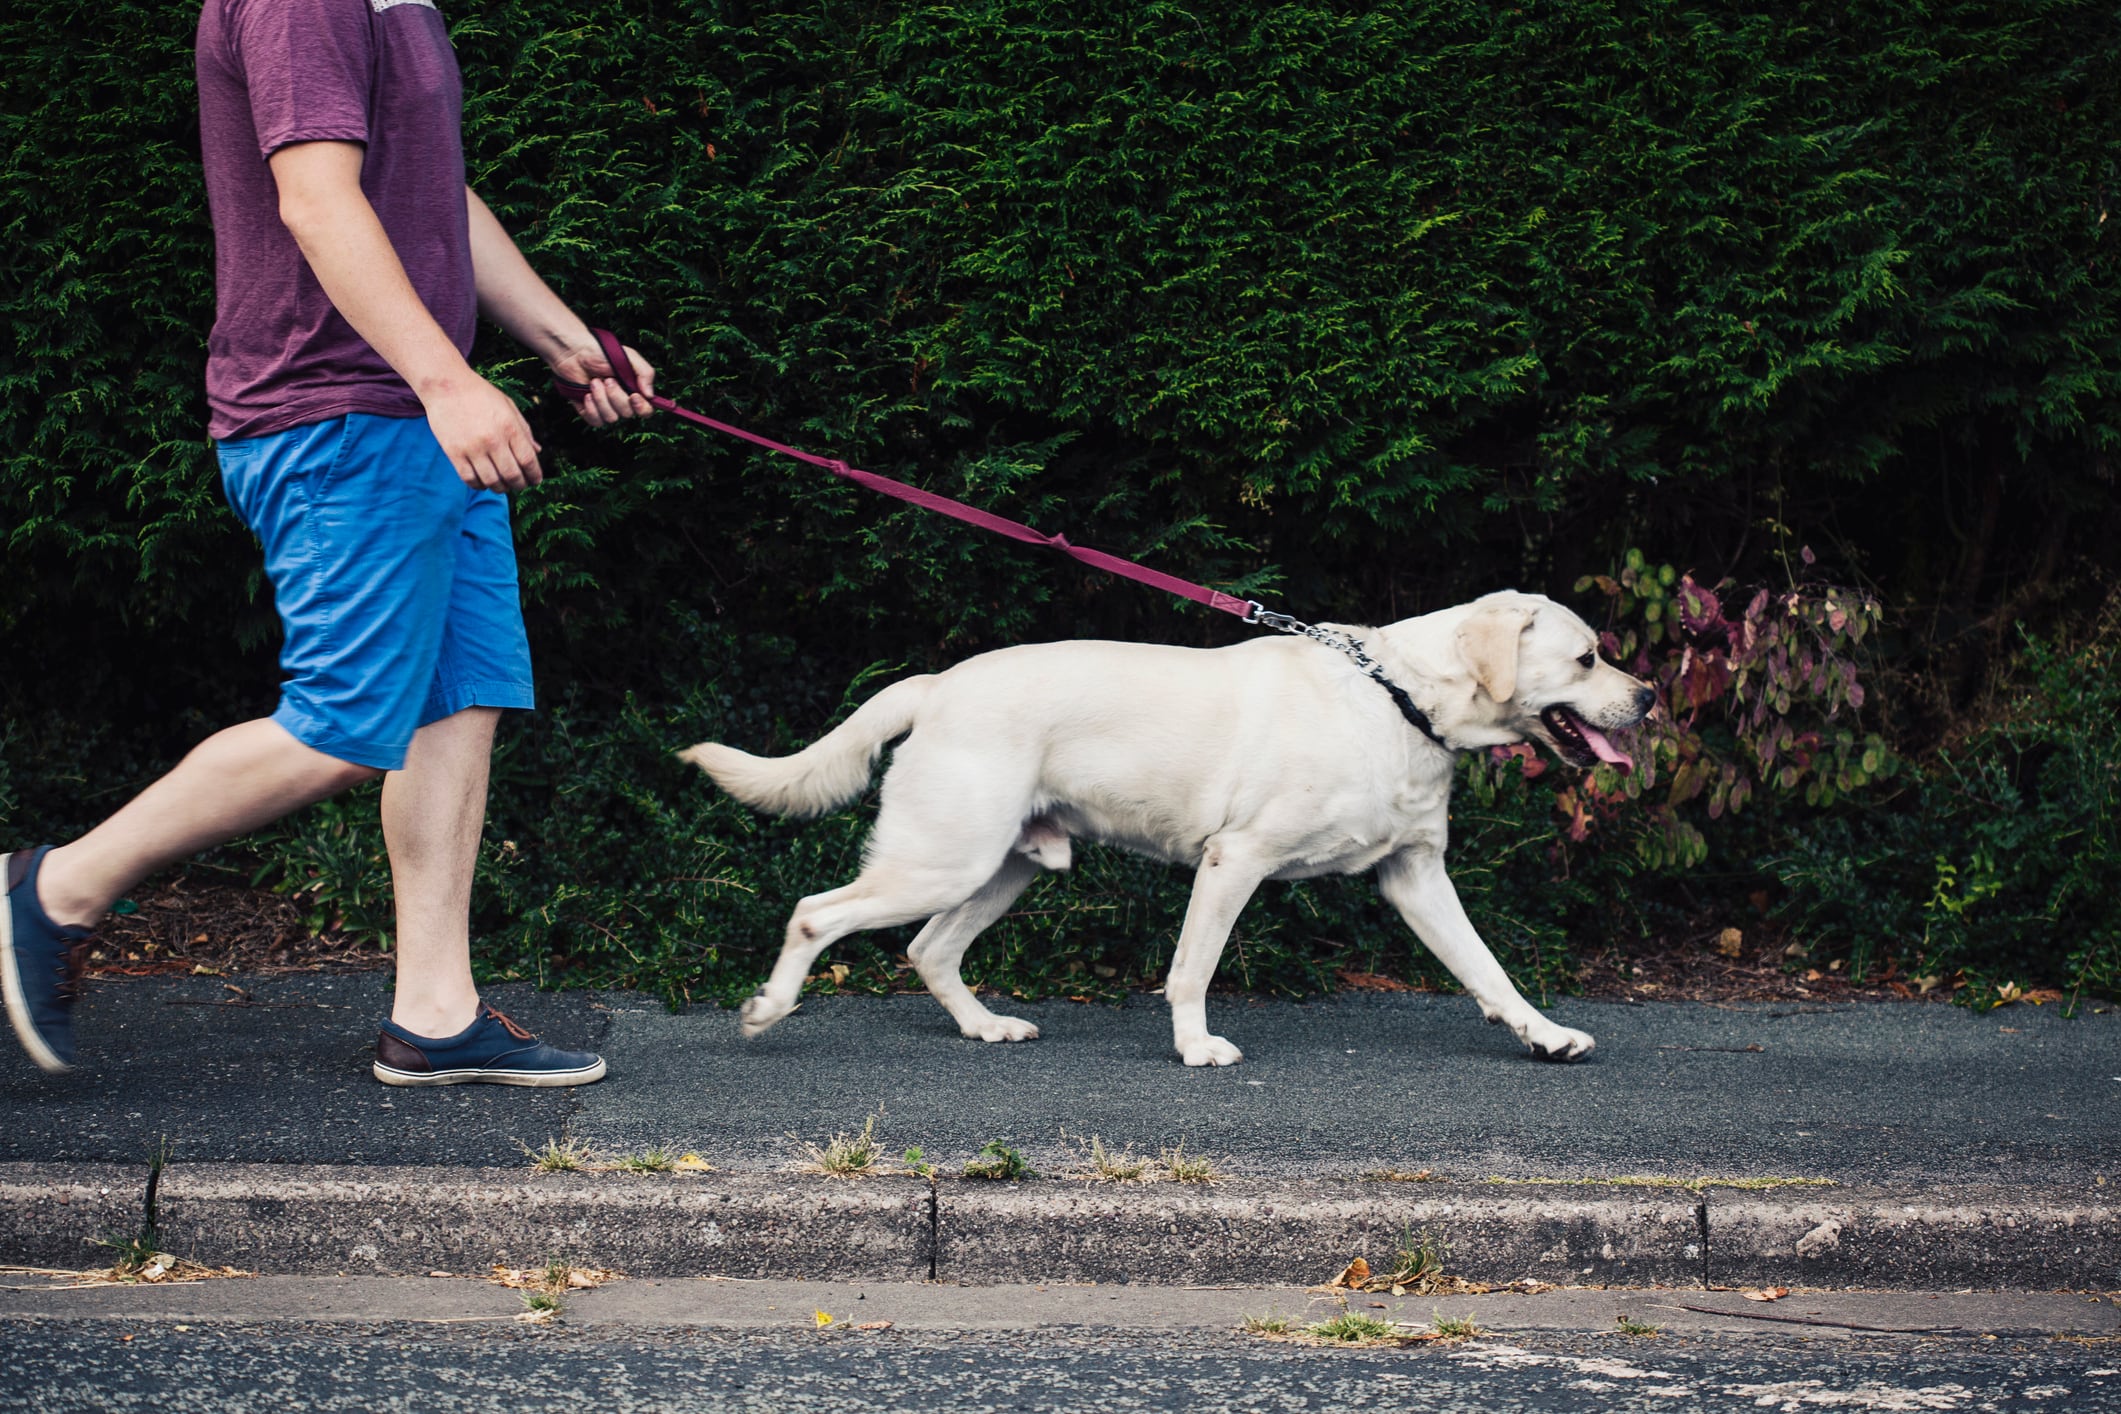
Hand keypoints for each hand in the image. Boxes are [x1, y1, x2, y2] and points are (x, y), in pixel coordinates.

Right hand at [424, 377, 542, 491]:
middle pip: (512, 475)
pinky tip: (483, 482)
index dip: (534, 475)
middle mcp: (493, 439)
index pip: (528, 460)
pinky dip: (479, 485)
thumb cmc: (481, 395)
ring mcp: (472, 447)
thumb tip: (537, 452)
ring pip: (491, 481)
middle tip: (519, 485)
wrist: (446, 385)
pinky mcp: (454, 452)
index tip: (535, 480)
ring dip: (500, 488)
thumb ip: (524, 430)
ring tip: (502, 485)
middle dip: (519, 485)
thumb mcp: (508, 407)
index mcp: (510, 427)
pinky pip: (469, 479)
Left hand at [550, 341, 656, 425]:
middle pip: (627, 414)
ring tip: (594, 382)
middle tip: (607, 379)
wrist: (574, 353)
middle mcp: (621, 402)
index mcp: (633, 391)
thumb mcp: (629, 357)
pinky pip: (596, 421)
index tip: (633, 396)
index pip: (646, 410)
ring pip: (611, 418)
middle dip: (616, 396)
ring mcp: (605, 408)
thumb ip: (645, 373)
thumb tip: (649, 394)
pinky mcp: (589, 412)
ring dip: (602, 399)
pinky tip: (587, 394)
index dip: (642, 408)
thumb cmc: (601, 352)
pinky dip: (591, 408)